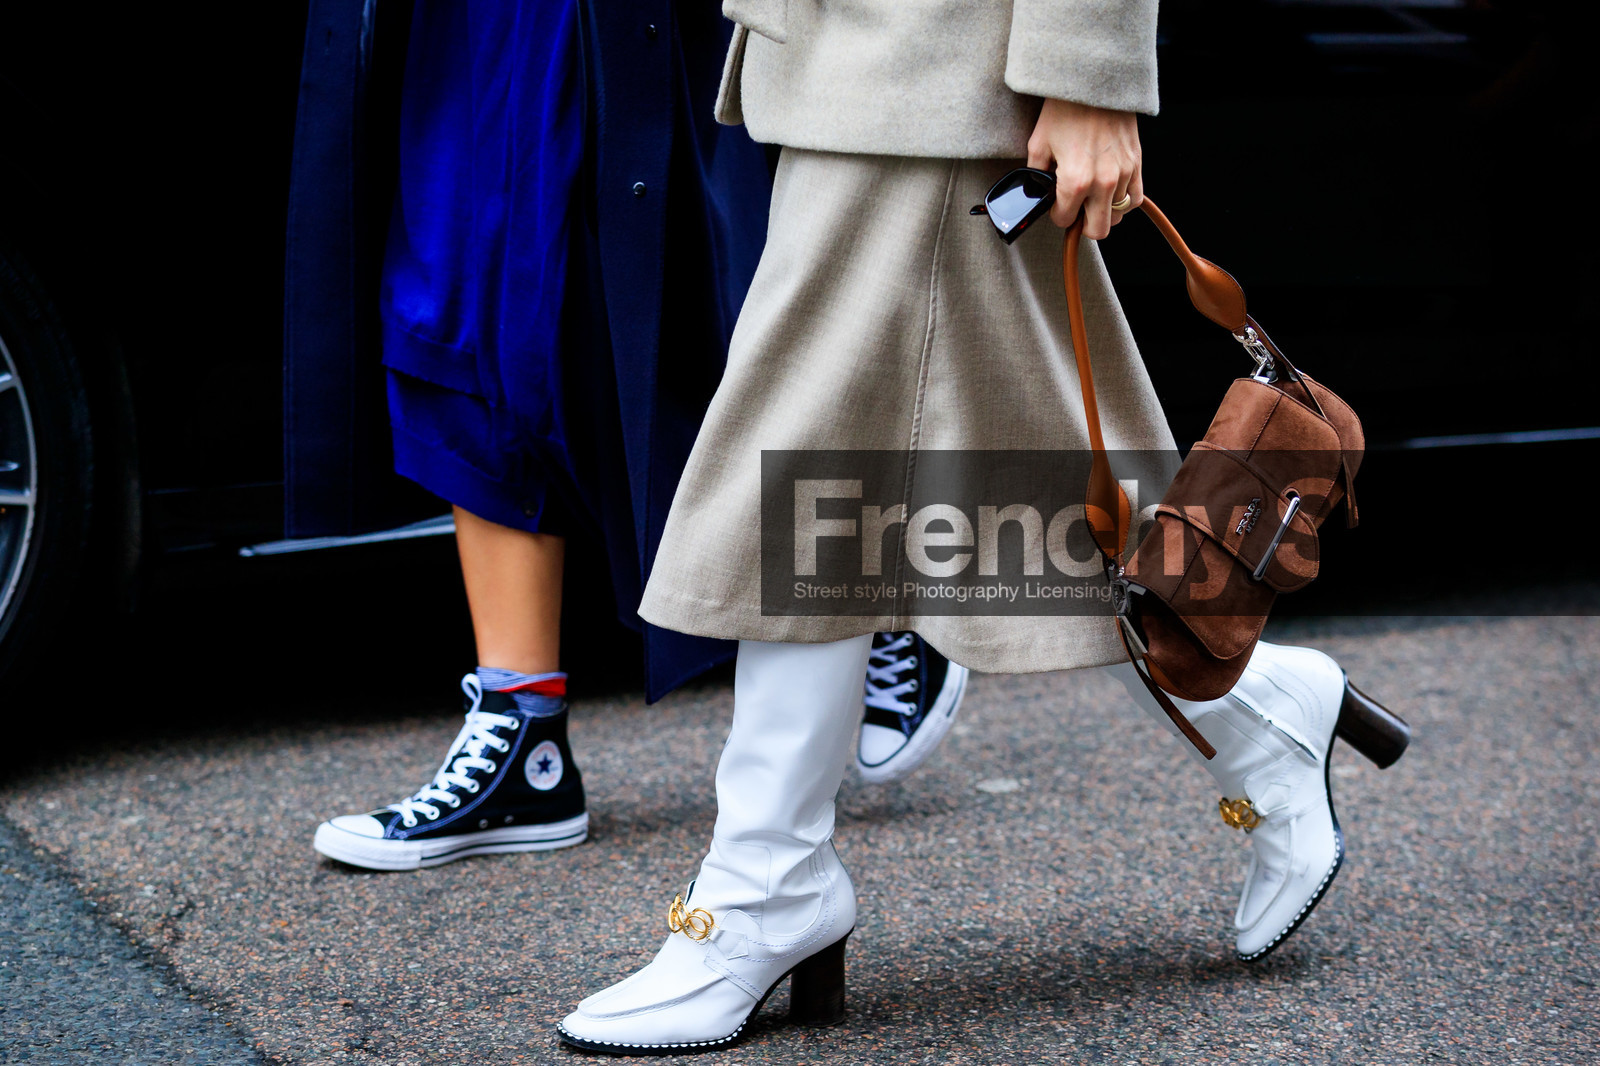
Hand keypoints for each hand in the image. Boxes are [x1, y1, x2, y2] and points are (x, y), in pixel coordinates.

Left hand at [1025, 98, 1142, 239]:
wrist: (1095, 81)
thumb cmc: (1064, 109)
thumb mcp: (1038, 144)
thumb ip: (1036, 176)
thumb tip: (1039, 194)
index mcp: (1075, 181)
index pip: (1065, 220)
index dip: (1057, 214)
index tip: (1056, 204)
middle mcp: (1102, 183)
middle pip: (1097, 230)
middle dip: (1082, 224)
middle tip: (1075, 209)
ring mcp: (1123, 174)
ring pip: (1116, 216)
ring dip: (1102, 211)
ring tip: (1092, 196)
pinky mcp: (1137, 164)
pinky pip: (1135, 199)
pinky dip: (1123, 201)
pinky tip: (1110, 191)